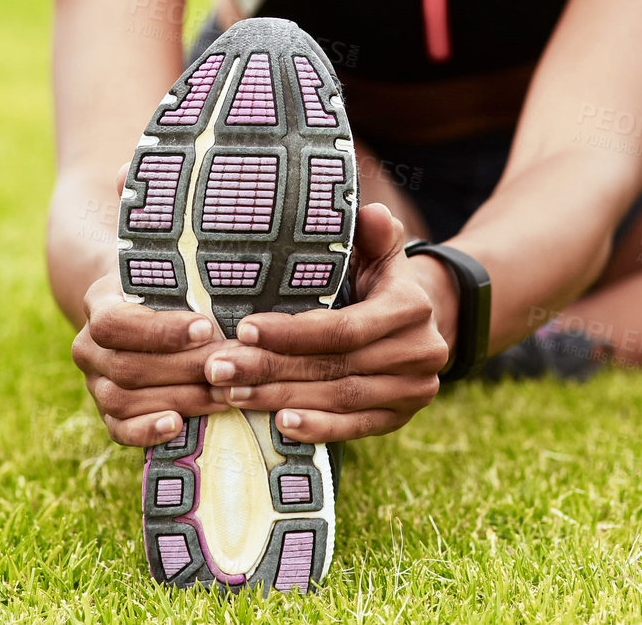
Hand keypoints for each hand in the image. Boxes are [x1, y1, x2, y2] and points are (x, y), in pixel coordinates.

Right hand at [70, 161, 227, 446]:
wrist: (135, 300)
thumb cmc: (162, 266)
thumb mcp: (160, 234)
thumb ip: (149, 202)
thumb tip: (129, 166)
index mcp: (100, 300)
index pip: (116, 322)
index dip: (159, 330)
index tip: (206, 326)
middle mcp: (88, 344)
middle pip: (127, 366)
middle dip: (183, 368)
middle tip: (234, 365)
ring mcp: (97, 380)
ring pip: (125, 398)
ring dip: (178, 397)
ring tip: (227, 393)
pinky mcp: (111, 409)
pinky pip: (117, 429)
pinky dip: (145, 432)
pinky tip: (181, 424)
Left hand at [201, 202, 450, 442]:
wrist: (420, 322)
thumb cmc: (380, 280)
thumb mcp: (380, 250)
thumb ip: (374, 232)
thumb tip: (370, 214)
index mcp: (411, 306)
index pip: (344, 328)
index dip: (291, 333)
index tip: (243, 329)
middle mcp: (421, 352)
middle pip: (335, 366)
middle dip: (272, 367)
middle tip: (220, 368)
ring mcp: (414, 390)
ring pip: (340, 399)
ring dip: (282, 397)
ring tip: (233, 393)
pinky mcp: (401, 418)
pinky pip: (356, 427)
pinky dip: (318, 429)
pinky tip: (279, 423)